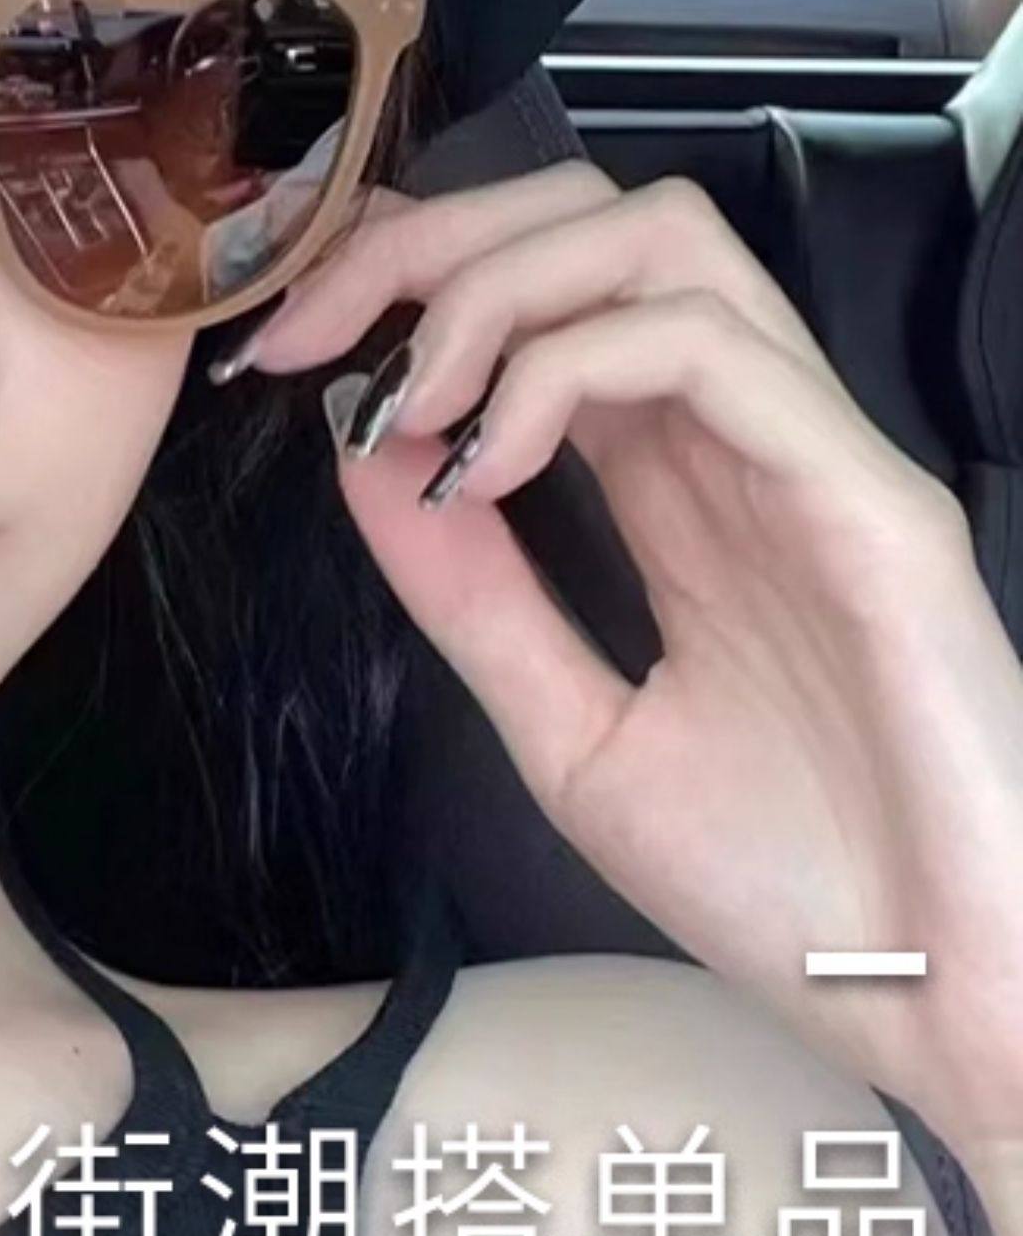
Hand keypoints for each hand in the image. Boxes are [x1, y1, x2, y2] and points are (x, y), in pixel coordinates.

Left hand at [227, 163, 1022, 1168]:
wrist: (946, 1015)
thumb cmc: (795, 895)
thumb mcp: (570, 736)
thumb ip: (472, 598)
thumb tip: (363, 465)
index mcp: (683, 489)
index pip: (549, 294)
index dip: (409, 281)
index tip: (288, 349)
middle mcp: (749, 444)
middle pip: (594, 220)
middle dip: (431, 242)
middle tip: (312, 331)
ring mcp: (815, 457)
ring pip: (659, 241)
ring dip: (496, 285)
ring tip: (409, 398)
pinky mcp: (873, 500)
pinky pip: (712, 348)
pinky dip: (568, 367)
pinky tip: (490, 461)